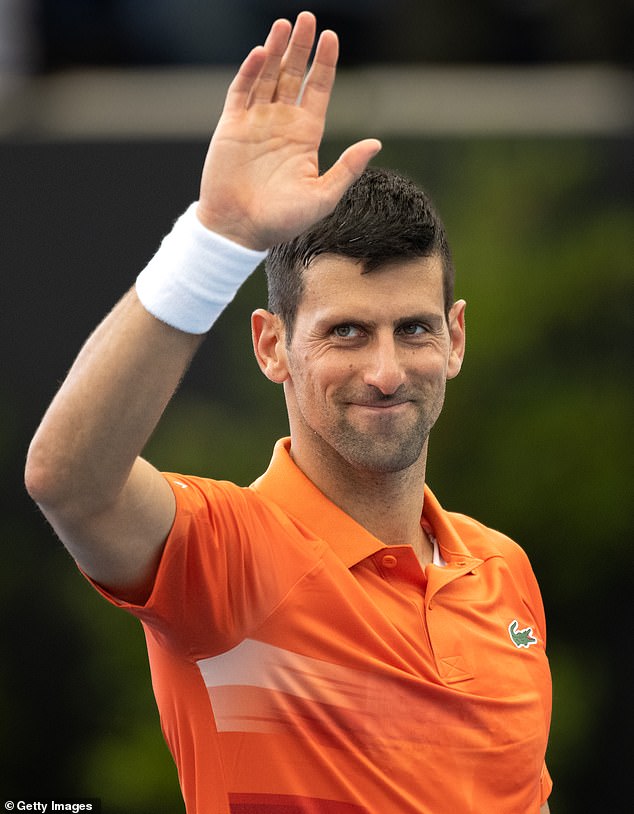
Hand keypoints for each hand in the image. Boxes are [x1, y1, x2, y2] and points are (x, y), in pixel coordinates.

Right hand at [196, 11, 381, 249]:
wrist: (240, 231)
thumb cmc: (283, 221)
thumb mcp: (323, 197)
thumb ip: (347, 169)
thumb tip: (375, 143)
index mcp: (305, 137)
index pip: (317, 90)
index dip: (325, 64)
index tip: (332, 37)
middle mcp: (281, 124)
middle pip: (293, 76)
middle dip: (300, 47)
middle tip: (308, 18)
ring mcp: (255, 123)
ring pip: (267, 77)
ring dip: (275, 51)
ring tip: (284, 24)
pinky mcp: (231, 127)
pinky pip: (241, 92)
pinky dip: (250, 72)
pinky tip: (261, 53)